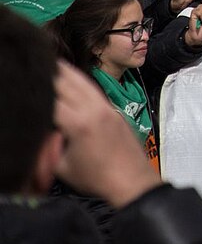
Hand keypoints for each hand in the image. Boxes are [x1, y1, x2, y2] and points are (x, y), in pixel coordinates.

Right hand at [51, 61, 162, 207]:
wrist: (132, 180)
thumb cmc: (97, 178)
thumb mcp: (62, 166)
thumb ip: (50, 145)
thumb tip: (45, 130)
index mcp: (79, 123)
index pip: (51, 102)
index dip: (37, 96)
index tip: (28, 93)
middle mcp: (94, 109)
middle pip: (69, 84)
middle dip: (51, 76)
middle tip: (38, 68)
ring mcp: (107, 107)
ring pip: (85, 83)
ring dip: (68, 72)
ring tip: (54, 63)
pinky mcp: (115, 110)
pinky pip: (95, 90)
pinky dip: (82, 82)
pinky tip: (75, 80)